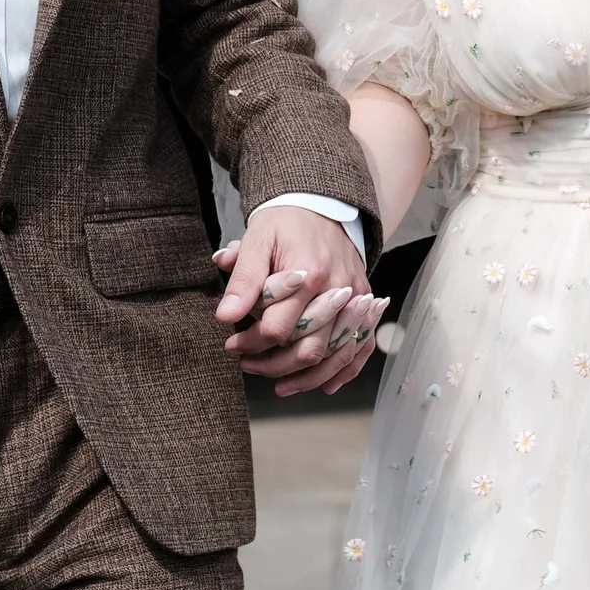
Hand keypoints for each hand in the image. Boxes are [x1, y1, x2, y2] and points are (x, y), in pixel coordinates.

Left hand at [214, 205, 379, 395]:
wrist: (323, 204)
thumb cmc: (285, 223)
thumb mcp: (256, 241)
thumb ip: (243, 279)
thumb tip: (225, 315)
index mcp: (309, 273)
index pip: (278, 327)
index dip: (251, 343)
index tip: (232, 345)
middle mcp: (337, 289)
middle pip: (309, 347)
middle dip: (274, 365)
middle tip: (248, 365)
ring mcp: (356, 298)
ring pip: (336, 354)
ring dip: (306, 377)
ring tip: (278, 385)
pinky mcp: (364, 302)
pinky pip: (361, 346)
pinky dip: (345, 370)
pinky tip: (325, 385)